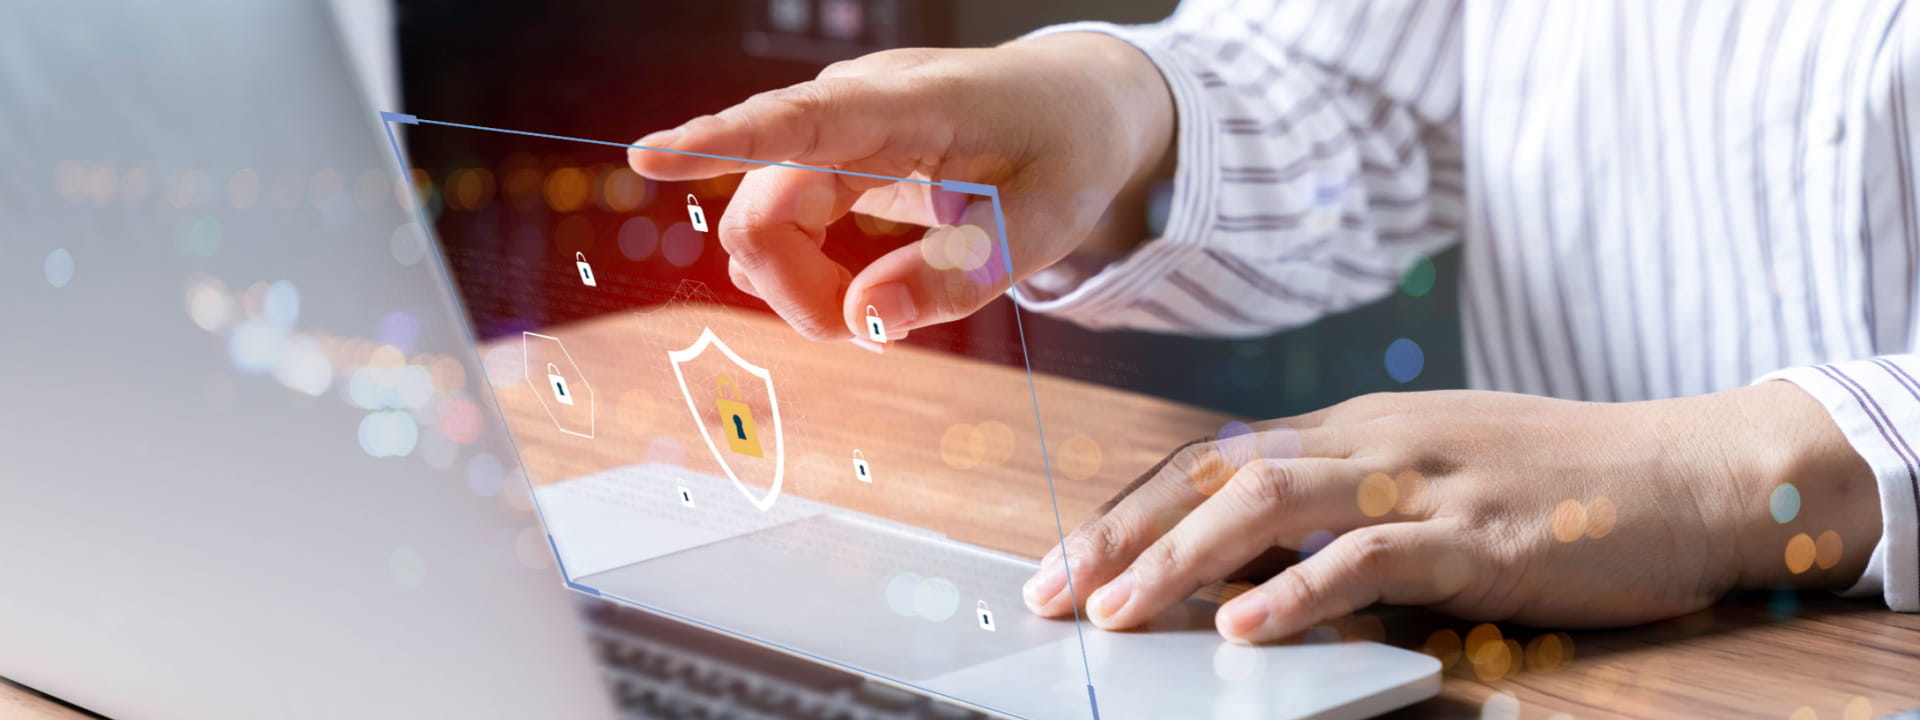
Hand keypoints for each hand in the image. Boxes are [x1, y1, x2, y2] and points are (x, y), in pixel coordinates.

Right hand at [626, 34, 1173, 341]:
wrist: (1077, 104)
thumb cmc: (1065, 152)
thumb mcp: (1040, 228)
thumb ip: (954, 276)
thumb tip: (862, 322)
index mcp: (910, 105)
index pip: (798, 122)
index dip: (721, 142)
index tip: (649, 155)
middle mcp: (852, 107)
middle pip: (763, 210)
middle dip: (797, 292)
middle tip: (876, 332)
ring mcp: (833, 129)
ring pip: (762, 224)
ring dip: (803, 287)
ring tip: (885, 309)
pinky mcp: (829, 155)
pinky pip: (783, 222)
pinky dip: (811, 271)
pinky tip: (858, 287)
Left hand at [1023, 384, 1881, 642]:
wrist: (1693, 470)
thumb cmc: (1559, 482)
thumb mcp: (1435, 474)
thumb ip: (1348, 505)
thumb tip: (1255, 563)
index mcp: (1355, 428)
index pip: (1212, 459)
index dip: (1129, 509)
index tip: (1065, 559)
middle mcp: (1373, 439)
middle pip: (1215, 475)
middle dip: (1122, 534)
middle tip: (1051, 592)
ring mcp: (1424, 480)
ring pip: (1270, 505)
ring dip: (1180, 561)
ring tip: (1115, 613)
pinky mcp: (1479, 532)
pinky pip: (1371, 556)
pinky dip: (1301, 590)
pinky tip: (1248, 628)